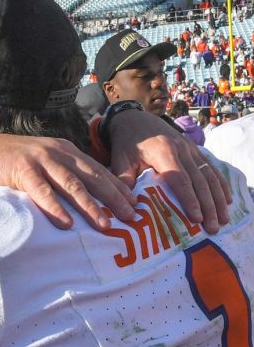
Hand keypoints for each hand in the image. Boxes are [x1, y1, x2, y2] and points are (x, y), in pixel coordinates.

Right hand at [0, 134, 136, 230]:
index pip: (98, 170)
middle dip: (114, 197)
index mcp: (65, 150)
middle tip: (132, 216)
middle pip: (92, 176)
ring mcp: (39, 160)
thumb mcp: (43, 161)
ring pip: (71, 185)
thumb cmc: (11, 162)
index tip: (136, 205)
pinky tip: (66, 223)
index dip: (118, 187)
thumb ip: (63, 172)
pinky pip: (41, 192)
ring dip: (90, 206)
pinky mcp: (21, 171)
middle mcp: (57, 152)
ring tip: (105, 225)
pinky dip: (55, 208)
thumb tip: (87, 195)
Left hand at [109, 110, 230, 233]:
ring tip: (223, 220)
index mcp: (163, 152)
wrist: (134, 119)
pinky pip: (211, 169)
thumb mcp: (119, 160)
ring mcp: (191, 149)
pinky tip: (227, 201)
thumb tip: (128, 206)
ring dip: (218, 198)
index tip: (197, 218)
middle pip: (200, 181)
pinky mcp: (195, 150)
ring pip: (209, 175)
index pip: (180, 179)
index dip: (189, 199)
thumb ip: (124, 181)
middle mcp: (182, 149)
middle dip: (208, 206)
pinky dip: (221, 185)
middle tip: (213, 228)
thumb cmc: (126, 144)